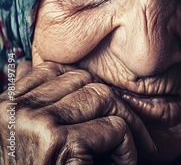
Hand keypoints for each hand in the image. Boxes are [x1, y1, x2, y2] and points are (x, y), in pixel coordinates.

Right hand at [0, 62, 155, 163]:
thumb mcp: (24, 136)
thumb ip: (30, 101)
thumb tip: (30, 65)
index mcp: (5, 106)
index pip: (55, 69)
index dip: (88, 86)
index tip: (104, 110)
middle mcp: (14, 110)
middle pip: (84, 80)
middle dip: (113, 104)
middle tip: (128, 131)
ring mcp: (35, 124)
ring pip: (103, 98)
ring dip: (125, 125)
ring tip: (123, 151)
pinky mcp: (59, 143)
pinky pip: (114, 127)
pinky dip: (128, 147)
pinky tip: (121, 163)